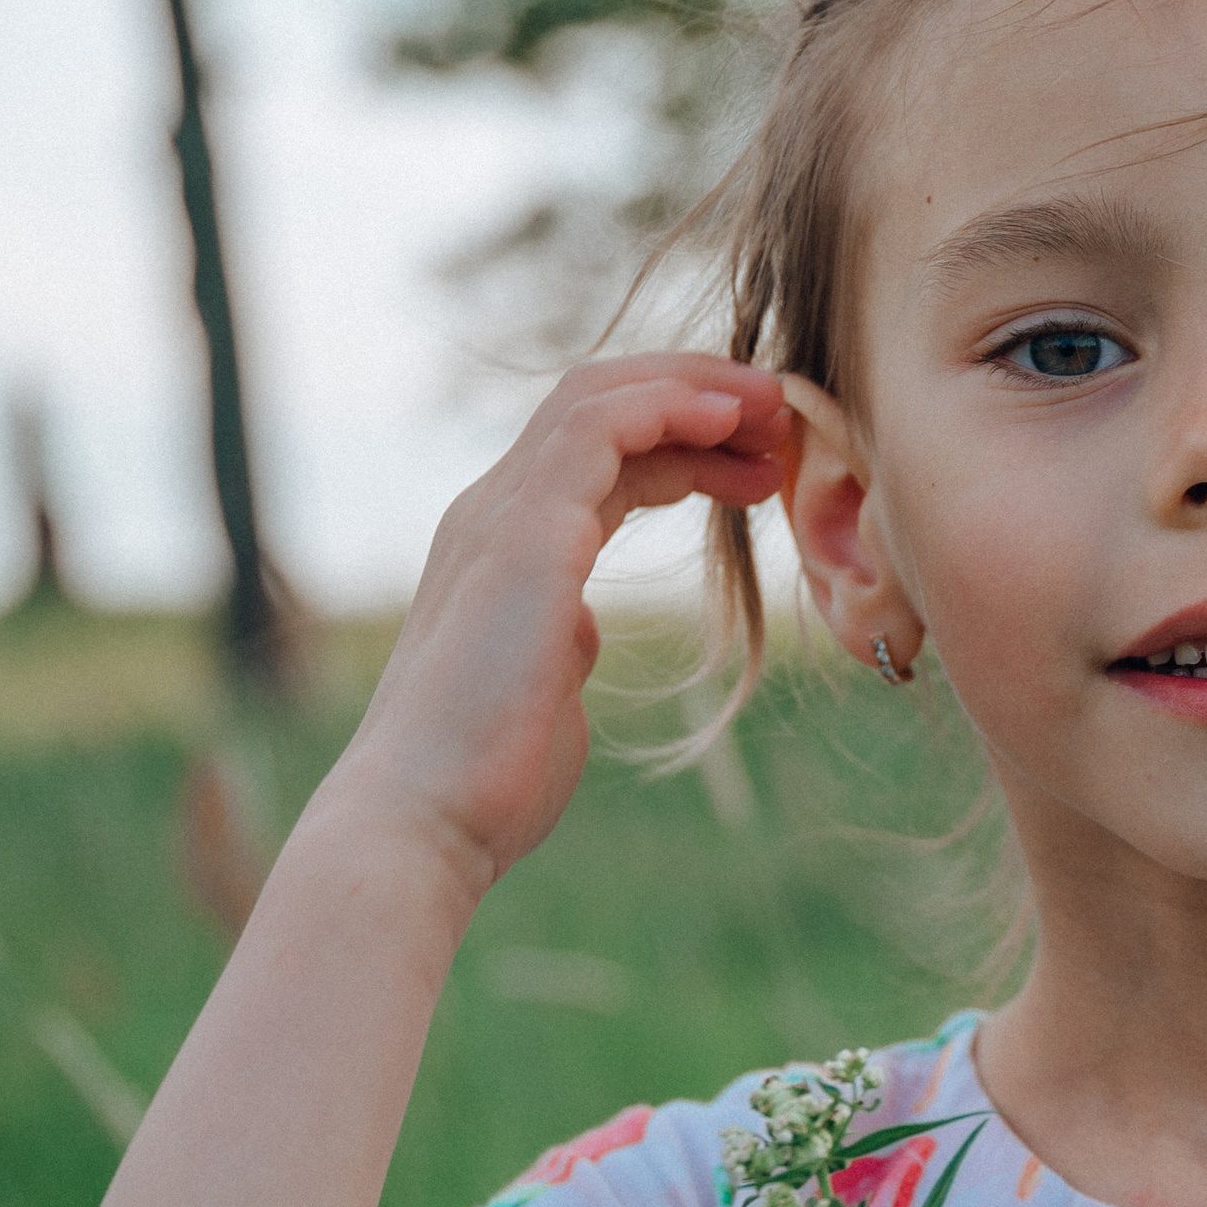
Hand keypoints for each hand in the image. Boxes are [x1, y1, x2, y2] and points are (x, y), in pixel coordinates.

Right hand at [331, 356, 790, 897]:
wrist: (425, 818)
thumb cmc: (487, 779)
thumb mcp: (544, 688)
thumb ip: (563, 645)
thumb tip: (583, 633)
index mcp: (504, 548)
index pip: (597, 457)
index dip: (682, 445)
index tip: (757, 466)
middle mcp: (494, 513)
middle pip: (599, 408)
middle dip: (694, 395)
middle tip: (781, 414)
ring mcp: (502, 515)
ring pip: (597, 397)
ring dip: (694, 388)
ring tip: (773, 406)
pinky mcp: (524, 531)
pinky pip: (598, 425)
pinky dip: (670, 404)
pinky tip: (730, 417)